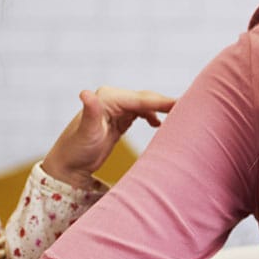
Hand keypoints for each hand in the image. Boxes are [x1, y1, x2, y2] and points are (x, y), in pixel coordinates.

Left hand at [41, 87, 174, 188]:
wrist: (68, 164)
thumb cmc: (76, 150)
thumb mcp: (86, 132)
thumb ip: (90, 112)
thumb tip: (86, 93)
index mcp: (108, 98)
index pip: (142, 99)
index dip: (163, 102)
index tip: (184, 104)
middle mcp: (112, 98)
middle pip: (146, 99)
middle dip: (167, 103)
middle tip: (191, 108)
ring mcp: (116, 107)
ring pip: (146, 105)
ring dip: (162, 109)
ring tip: (181, 115)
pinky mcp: (119, 118)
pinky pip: (142, 112)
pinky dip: (153, 115)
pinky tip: (160, 124)